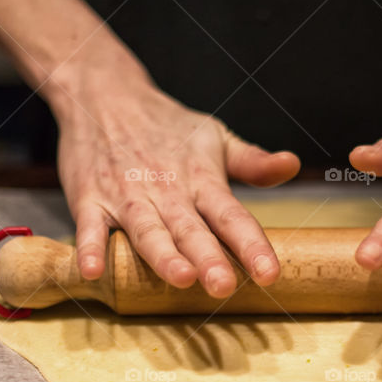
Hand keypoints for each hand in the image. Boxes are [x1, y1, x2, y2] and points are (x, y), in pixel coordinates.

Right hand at [50, 59, 299, 298]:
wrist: (104, 94)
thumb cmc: (167, 125)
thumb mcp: (215, 136)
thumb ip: (252, 161)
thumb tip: (292, 164)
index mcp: (202, 179)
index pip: (232, 216)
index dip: (252, 245)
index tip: (269, 274)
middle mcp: (167, 191)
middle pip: (191, 229)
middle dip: (209, 259)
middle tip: (224, 286)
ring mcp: (126, 195)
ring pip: (147, 231)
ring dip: (163, 255)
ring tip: (181, 277)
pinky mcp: (89, 198)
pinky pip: (89, 226)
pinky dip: (91, 248)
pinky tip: (93, 270)